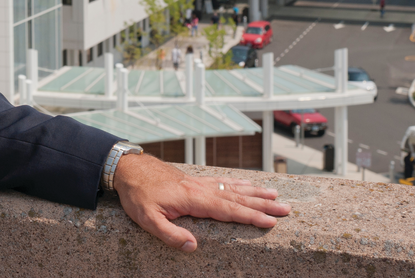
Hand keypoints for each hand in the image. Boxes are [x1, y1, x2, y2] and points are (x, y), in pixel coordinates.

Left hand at [112, 153, 289, 251]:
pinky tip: (247, 185)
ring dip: (255, 192)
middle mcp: (200, 189)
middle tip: (286, 209)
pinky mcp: (194, 180)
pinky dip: (238, 183)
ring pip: (232, 188)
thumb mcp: (146, 219)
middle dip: (262, 204)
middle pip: (237, 198)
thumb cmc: (136, 195)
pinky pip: (222, 181)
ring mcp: (198, 183)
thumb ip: (169, 234)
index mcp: (192, 200)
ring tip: (276, 195)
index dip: (251, 217)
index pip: (228, 210)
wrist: (128, 168)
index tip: (272, 222)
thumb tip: (193, 246)